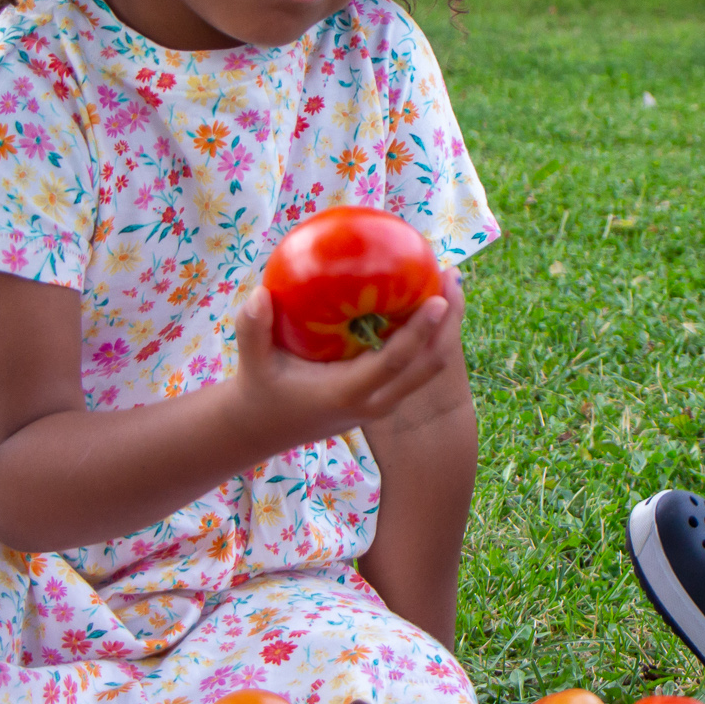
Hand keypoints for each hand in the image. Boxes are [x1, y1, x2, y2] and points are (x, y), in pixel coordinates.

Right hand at [231, 269, 464, 446]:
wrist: (266, 428)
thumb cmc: (261, 389)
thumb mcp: (251, 361)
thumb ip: (252, 329)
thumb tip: (259, 294)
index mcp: (348, 392)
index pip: (396, 360)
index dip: (421, 329)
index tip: (439, 297)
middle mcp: (375, 401)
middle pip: (430, 363)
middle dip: (450, 321)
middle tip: (452, 275)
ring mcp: (385, 402)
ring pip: (431, 366)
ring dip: (446, 326)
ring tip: (449, 281)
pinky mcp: (387, 396)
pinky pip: (420, 365)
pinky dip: (430, 334)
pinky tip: (427, 300)